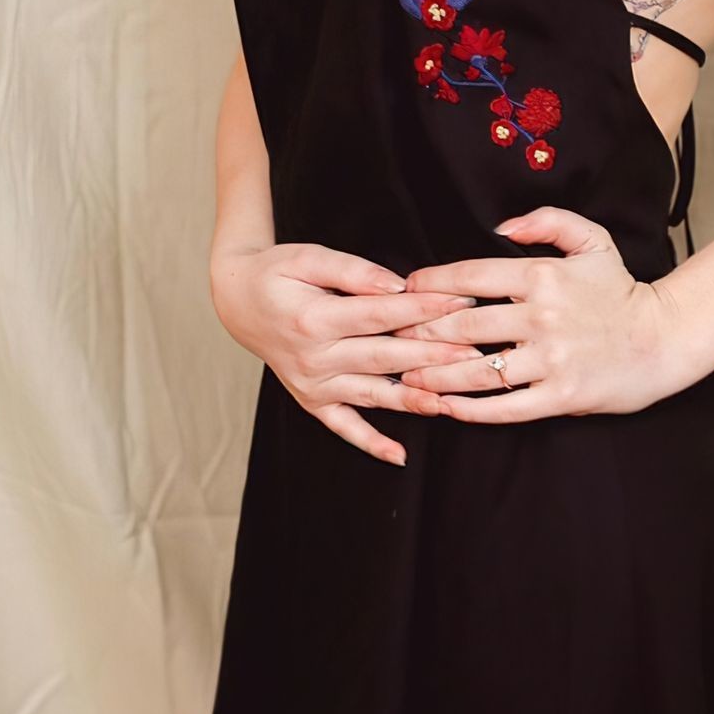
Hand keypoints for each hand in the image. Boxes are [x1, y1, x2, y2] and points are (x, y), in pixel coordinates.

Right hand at [209, 241, 483, 464]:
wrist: (237, 303)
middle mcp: (314, 357)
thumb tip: (396, 286)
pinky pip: (343, 427)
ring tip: (451, 402)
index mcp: (315, 318)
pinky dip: (370, 443)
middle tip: (476, 354)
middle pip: (385, 357)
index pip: (381, 315)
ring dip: (413, 399)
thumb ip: (353, 271)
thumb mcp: (307, 257)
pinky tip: (399, 456)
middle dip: (433, 355)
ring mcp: (313, 384)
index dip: (423, 308)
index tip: (462, 302)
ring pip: (372, 395)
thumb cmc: (277, 274)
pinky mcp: (311, 401)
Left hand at [396, 207, 685, 422]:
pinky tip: (446, 408)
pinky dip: (470, 410)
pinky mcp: (560, 395)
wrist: (664, 339)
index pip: (471, 277)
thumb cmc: (621, 292)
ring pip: (476, 371)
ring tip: (404, 378)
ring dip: (433, 376)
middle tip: (390, 337)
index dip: (431, 283)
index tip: (406, 289)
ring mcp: (550, 359)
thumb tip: (501, 226)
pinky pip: (504, 407)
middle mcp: (542, 317)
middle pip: (462, 326)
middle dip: (419, 332)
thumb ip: (548, 221)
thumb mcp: (592, 241)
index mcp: (543, 276)